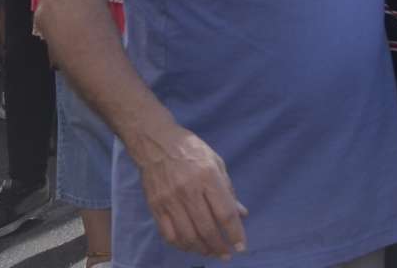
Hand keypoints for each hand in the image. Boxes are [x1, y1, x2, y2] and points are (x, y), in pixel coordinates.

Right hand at [135, 126, 247, 258]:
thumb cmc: (190, 150)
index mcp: (207, 176)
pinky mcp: (155, 206)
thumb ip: (228, 190)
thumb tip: (242, 214)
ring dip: (202, 250)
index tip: (240, 246)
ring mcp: (170, 200)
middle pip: (207, 228)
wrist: (156, 142)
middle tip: (226, 254)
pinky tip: (190, 246)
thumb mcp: (216, 162)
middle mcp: (188, 190)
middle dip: (219, 246)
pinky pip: (169, 234)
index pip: (224, 213)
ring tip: (211, 253)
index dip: (234, 233)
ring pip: (188, 236)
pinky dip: (181, 245)